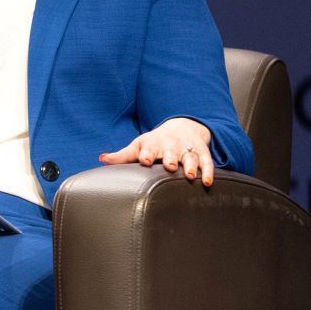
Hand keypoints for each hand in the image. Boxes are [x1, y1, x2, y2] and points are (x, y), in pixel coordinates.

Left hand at [99, 117, 214, 186]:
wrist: (182, 127)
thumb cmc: (155, 142)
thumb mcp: (138, 146)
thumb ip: (122, 156)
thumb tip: (102, 159)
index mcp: (153, 144)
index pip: (149, 148)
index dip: (147, 154)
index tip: (145, 160)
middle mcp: (171, 145)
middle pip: (171, 151)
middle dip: (170, 158)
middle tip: (170, 166)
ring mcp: (187, 149)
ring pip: (190, 157)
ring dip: (191, 165)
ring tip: (190, 175)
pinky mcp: (202, 153)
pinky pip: (207, 162)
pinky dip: (208, 171)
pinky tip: (208, 181)